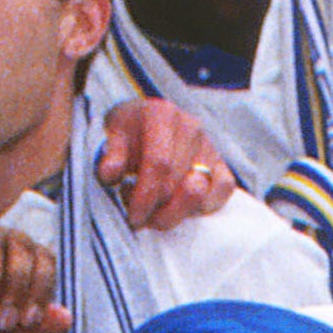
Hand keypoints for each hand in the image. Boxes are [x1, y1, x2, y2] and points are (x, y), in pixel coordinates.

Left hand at [93, 96, 232, 229]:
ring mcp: (210, 146)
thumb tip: (110, 174)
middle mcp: (191, 127)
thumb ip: (110, 156)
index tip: (134, 217)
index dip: (146, 195)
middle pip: (178, 182)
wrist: (147, 123)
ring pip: (200, 192)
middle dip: (157, 210)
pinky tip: (178, 206)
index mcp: (161, 115)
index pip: (159, 163)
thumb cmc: (129, 133)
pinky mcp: (222, 164)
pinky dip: (200, 207)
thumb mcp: (112, 137)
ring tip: (155, 210)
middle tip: (139, 218)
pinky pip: (222, 192)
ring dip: (175, 212)